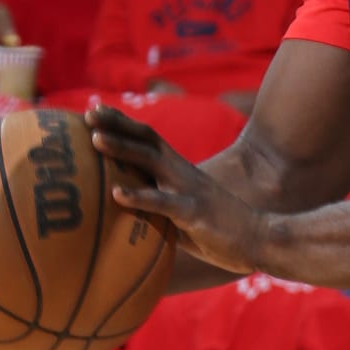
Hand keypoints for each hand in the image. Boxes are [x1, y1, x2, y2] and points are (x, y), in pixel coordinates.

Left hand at [89, 102, 273, 277]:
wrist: (261, 239)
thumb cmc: (219, 231)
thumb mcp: (183, 213)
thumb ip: (157, 206)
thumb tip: (126, 214)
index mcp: (179, 170)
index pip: (148, 138)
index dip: (122, 122)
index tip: (94, 110)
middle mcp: (182, 173)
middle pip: (146, 139)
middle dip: (116, 124)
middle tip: (88, 112)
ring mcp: (189, 190)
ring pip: (152, 162)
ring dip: (122, 149)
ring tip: (94, 139)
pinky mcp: (196, 213)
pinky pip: (164, 203)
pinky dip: (140, 197)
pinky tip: (117, 194)